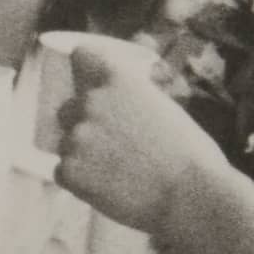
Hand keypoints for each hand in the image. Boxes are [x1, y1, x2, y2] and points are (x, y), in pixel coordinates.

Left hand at [54, 43, 230, 238]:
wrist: (189, 197)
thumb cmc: (190, 154)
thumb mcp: (165, 107)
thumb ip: (136, 95)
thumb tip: (125, 91)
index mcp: (117, 78)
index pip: (82, 55)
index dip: (85, 70)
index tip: (88, 82)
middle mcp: (91, 101)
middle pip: (68, 107)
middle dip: (83, 123)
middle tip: (112, 146)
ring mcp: (76, 137)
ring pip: (66, 142)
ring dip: (83, 155)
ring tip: (118, 172)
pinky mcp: (69, 170)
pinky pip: (63, 171)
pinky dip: (80, 181)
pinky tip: (109, 187)